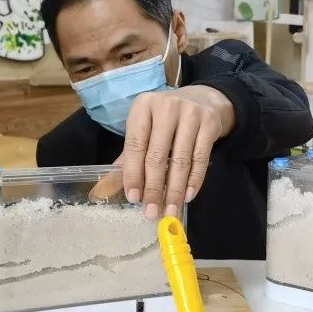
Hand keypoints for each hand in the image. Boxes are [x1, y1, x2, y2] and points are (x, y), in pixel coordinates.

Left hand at [120, 86, 233, 219]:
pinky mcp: (210, 123)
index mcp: (143, 106)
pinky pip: (201, 158)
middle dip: (154, 188)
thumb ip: (127, 159)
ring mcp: (191, 113)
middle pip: (158, 155)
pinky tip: (187, 196)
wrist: (203, 99)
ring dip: (174, 190)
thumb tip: (103, 190)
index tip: (133, 199)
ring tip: (170, 211)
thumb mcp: (145, 130)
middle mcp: (166, 107)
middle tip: (151, 212)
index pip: (135, 145)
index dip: (133, 174)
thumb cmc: (166, 119)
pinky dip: (194, 180)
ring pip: (181, 160)